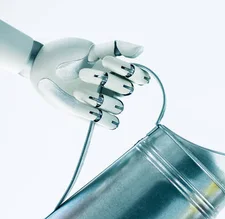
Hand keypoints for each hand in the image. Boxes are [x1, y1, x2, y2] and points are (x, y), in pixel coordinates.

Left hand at [29, 38, 149, 129]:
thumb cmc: (66, 55)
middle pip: (128, 90)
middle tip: (83, 73)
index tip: (106, 61)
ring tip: (78, 91)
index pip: (141, 77)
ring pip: (118, 108)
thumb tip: (142, 49)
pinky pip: (110, 123)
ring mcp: (104, 103)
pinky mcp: (93, 116)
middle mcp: (114, 89)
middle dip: (107, 81)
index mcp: (117, 73)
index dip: (131, 72)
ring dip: (100, 99)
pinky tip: (81, 102)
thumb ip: (116, 47)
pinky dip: (98, 115)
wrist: (40, 65)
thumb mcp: (90, 49)